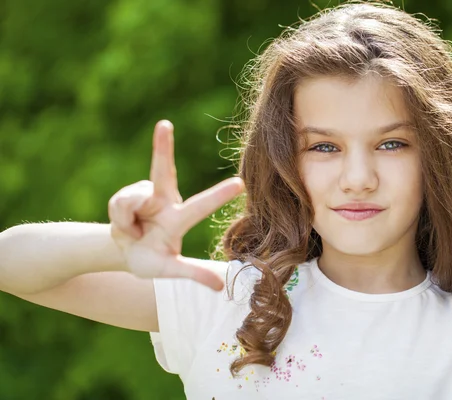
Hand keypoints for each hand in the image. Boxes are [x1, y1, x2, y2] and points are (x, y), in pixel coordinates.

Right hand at [108, 120, 243, 289]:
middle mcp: (164, 200)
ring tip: (135, 234)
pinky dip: (120, 223)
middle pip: (161, 172)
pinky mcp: (125, 198)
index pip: (201, 204)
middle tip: (163, 124)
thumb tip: (220, 286)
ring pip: (131, 201)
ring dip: (127, 223)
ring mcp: (143, 196)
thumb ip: (194, 274)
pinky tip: (125, 226)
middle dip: (161, 148)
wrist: (126, 252)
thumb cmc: (153, 259)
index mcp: (180, 217)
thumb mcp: (172, 271)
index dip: (218, 195)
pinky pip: (119, 207)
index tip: (240, 183)